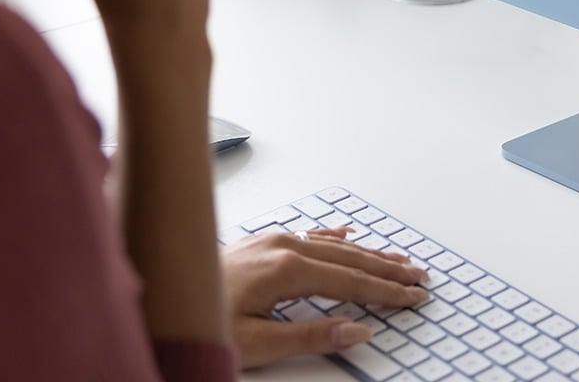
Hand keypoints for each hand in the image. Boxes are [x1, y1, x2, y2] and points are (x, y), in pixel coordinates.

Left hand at [222, 231, 430, 368]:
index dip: (385, 292)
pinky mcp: (262, 243)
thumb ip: (311, 336)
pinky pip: (308, 235)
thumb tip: (358, 331)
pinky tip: (348, 234)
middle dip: (386, 269)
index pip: (351, 282)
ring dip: (367, 252)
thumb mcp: (257, 344)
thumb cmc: (203, 323)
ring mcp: (272, 240)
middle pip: (349, 258)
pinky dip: (334, 237)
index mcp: (287, 269)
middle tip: (418, 277)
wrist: (160, 297)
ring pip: (332, 244)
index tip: (412, 298)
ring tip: (397, 260)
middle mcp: (284, 246)